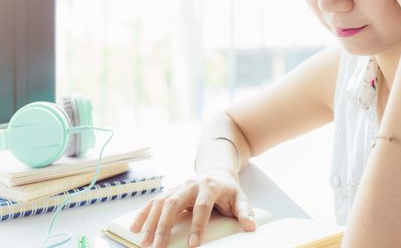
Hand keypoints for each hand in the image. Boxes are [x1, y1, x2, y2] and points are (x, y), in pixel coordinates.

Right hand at [129, 170, 255, 247]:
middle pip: (175, 203)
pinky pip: (153, 202)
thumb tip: (250, 226)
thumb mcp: (240, 199)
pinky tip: (135, 229)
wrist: (216, 174)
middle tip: (159, 247)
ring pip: (160, 202)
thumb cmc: (227, 191)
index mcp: (209, 186)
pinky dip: (143, 215)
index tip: (192, 244)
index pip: (202, 206)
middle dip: (165, 225)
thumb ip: (245, 212)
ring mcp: (178, 187)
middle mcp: (191, 184)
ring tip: (144, 243)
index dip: (197, 225)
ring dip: (150, 223)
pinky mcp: (169, 191)